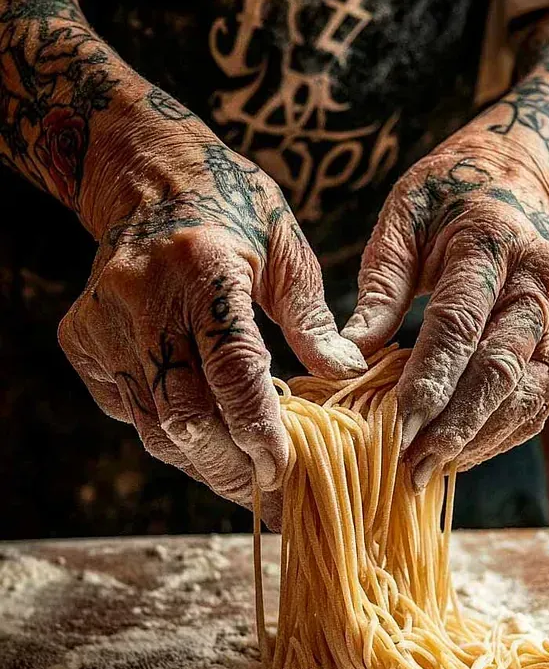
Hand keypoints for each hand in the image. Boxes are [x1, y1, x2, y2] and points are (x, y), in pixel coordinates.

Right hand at [59, 108, 365, 524]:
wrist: (147, 177)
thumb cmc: (232, 208)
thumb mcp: (285, 248)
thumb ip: (312, 317)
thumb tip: (347, 374)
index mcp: (203, 267)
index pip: (232, 370)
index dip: (258, 429)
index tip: (283, 469)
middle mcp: (143, 297)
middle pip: (185, 412)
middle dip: (229, 465)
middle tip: (266, 491)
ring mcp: (104, 320)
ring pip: (150, 422)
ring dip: (198, 459)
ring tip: (238, 475)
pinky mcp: (81, 338)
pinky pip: (125, 407)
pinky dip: (164, 430)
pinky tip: (198, 431)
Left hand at [342, 143, 548, 485]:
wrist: (519, 185)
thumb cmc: (446, 201)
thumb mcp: (401, 221)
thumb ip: (379, 287)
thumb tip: (348, 357)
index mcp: (493, 242)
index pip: (460, 324)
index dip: (429, 382)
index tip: (396, 429)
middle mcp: (543, 280)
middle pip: (502, 369)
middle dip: (456, 426)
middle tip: (411, 469)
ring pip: (530, 394)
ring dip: (480, 440)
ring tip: (429, 471)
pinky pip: (543, 399)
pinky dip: (503, 432)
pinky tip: (462, 452)